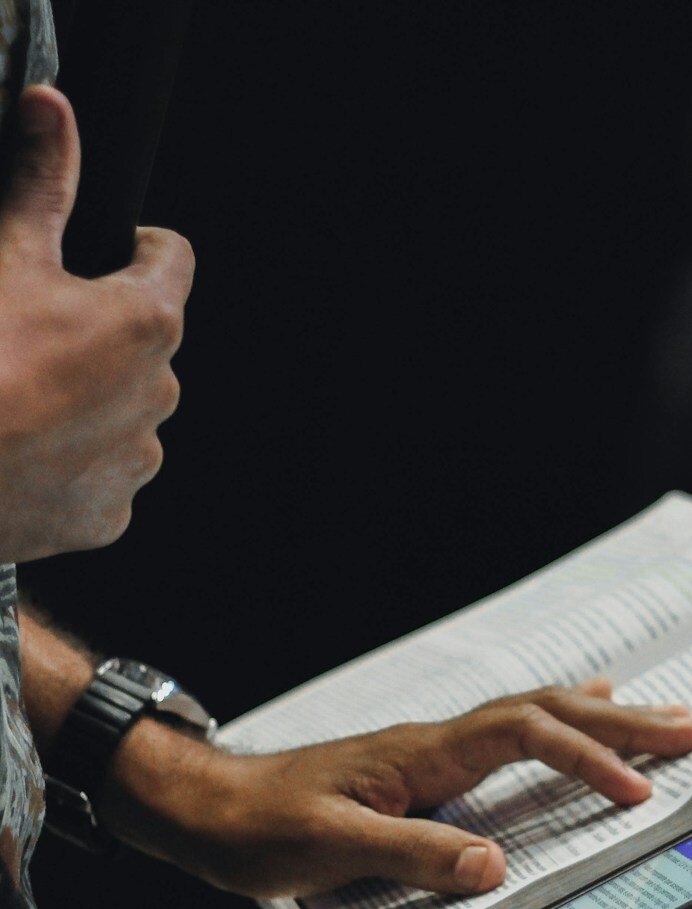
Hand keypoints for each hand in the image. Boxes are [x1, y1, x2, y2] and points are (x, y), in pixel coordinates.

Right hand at [0, 85, 193, 561]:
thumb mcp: (4, 255)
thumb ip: (40, 183)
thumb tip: (53, 107)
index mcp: (147, 322)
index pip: (171, 260)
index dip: (138, 246)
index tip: (113, 250)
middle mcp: (160, 393)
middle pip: (144, 344)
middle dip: (102, 334)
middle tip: (36, 336)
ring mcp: (136, 460)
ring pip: (124, 414)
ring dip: (90, 402)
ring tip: (24, 399)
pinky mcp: (109, 515)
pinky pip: (101, 478)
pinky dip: (72, 464)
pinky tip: (25, 454)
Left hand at [101, 680, 691, 898]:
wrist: (207, 806)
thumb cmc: (259, 826)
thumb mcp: (329, 847)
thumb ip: (411, 853)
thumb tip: (496, 867)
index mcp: (422, 753)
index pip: (524, 735)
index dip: (586, 757)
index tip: (638, 791)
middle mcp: (436, 742)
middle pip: (544, 712)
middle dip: (621, 721)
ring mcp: (432, 752)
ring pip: (532, 717)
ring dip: (599, 717)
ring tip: (661, 714)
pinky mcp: (424, 770)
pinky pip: (507, 736)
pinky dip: (555, 726)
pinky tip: (571, 720)